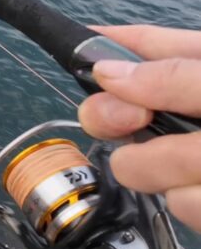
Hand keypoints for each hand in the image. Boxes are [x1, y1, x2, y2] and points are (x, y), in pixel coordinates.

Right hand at [78, 25, 200, 231]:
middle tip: (136, 121)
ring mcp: (191, 162)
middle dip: (118, 119)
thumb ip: (175, 75)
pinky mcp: (200, 201)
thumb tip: (106, 73)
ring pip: (139, 165)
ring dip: (175, 166)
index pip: (138, 46)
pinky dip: (200, 201)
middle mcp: (189, 113)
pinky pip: (179, 204)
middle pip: (112, 111)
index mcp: (199, 68)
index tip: (60, 46)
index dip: (97, 45)